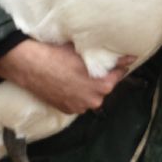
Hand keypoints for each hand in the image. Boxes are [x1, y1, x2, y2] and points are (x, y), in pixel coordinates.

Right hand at [0, 39, 133, 114]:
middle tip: (91, 65)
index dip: (117, 65)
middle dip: (102, 77)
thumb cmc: (57, 54)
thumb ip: (109, 58)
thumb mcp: (85, 51)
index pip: (119, 74)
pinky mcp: (68, 110)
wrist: (31, 65)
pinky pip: (79, 102)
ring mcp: (80, 107)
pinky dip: (77, 94)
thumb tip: (130, 57)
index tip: (116, 60)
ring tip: (77, 74)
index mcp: (103, 84)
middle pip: (105, 86)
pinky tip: (69, 83)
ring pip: (91, 95)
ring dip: (89, 87)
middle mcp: (94, 100)